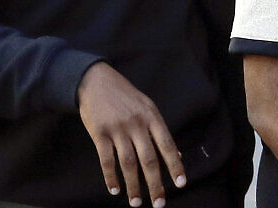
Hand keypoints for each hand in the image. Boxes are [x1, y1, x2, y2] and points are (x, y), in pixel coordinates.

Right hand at [77, 63, 186, 207]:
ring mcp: (118, 129)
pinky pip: (106, 160)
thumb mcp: (148, 107)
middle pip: (149, 159)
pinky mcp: (99, 134)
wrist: (96, 82)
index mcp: (153, 117)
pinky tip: (115, 190)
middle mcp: (137, 124)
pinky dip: (111, 177)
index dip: (175, 165)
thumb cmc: (126, 97)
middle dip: (155, 183)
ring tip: (136, 202)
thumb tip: (176, 154)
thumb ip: (160, 131)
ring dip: (133, 186)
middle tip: (159, 203)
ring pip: (128, 163)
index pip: (168, 145)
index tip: (181, 183)